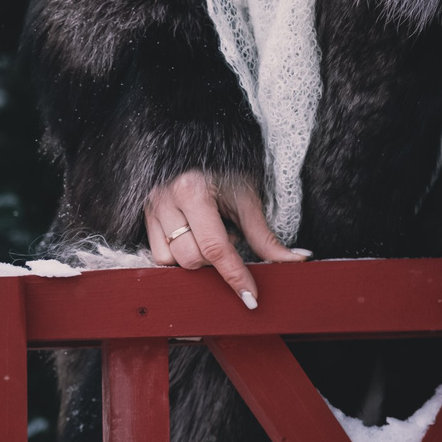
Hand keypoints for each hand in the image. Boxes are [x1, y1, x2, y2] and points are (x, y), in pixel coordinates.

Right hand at [143, 170, 305, 306]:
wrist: (200, 144)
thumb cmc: (227, 168)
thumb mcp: (247, 198)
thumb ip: (265, 236)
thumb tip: (296, 260)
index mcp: (193, 192)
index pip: (216, 248)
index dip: (235, 276)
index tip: (250, 297)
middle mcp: (166, 200)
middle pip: (191, 258)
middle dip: (215, 261)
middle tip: (231, 236)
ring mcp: (151, 207)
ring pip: (170, 260)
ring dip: (195, 257)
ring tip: (211, 233)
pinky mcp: (144, 214)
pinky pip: (158, 252)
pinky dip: (179, 253)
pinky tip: (194, 235)